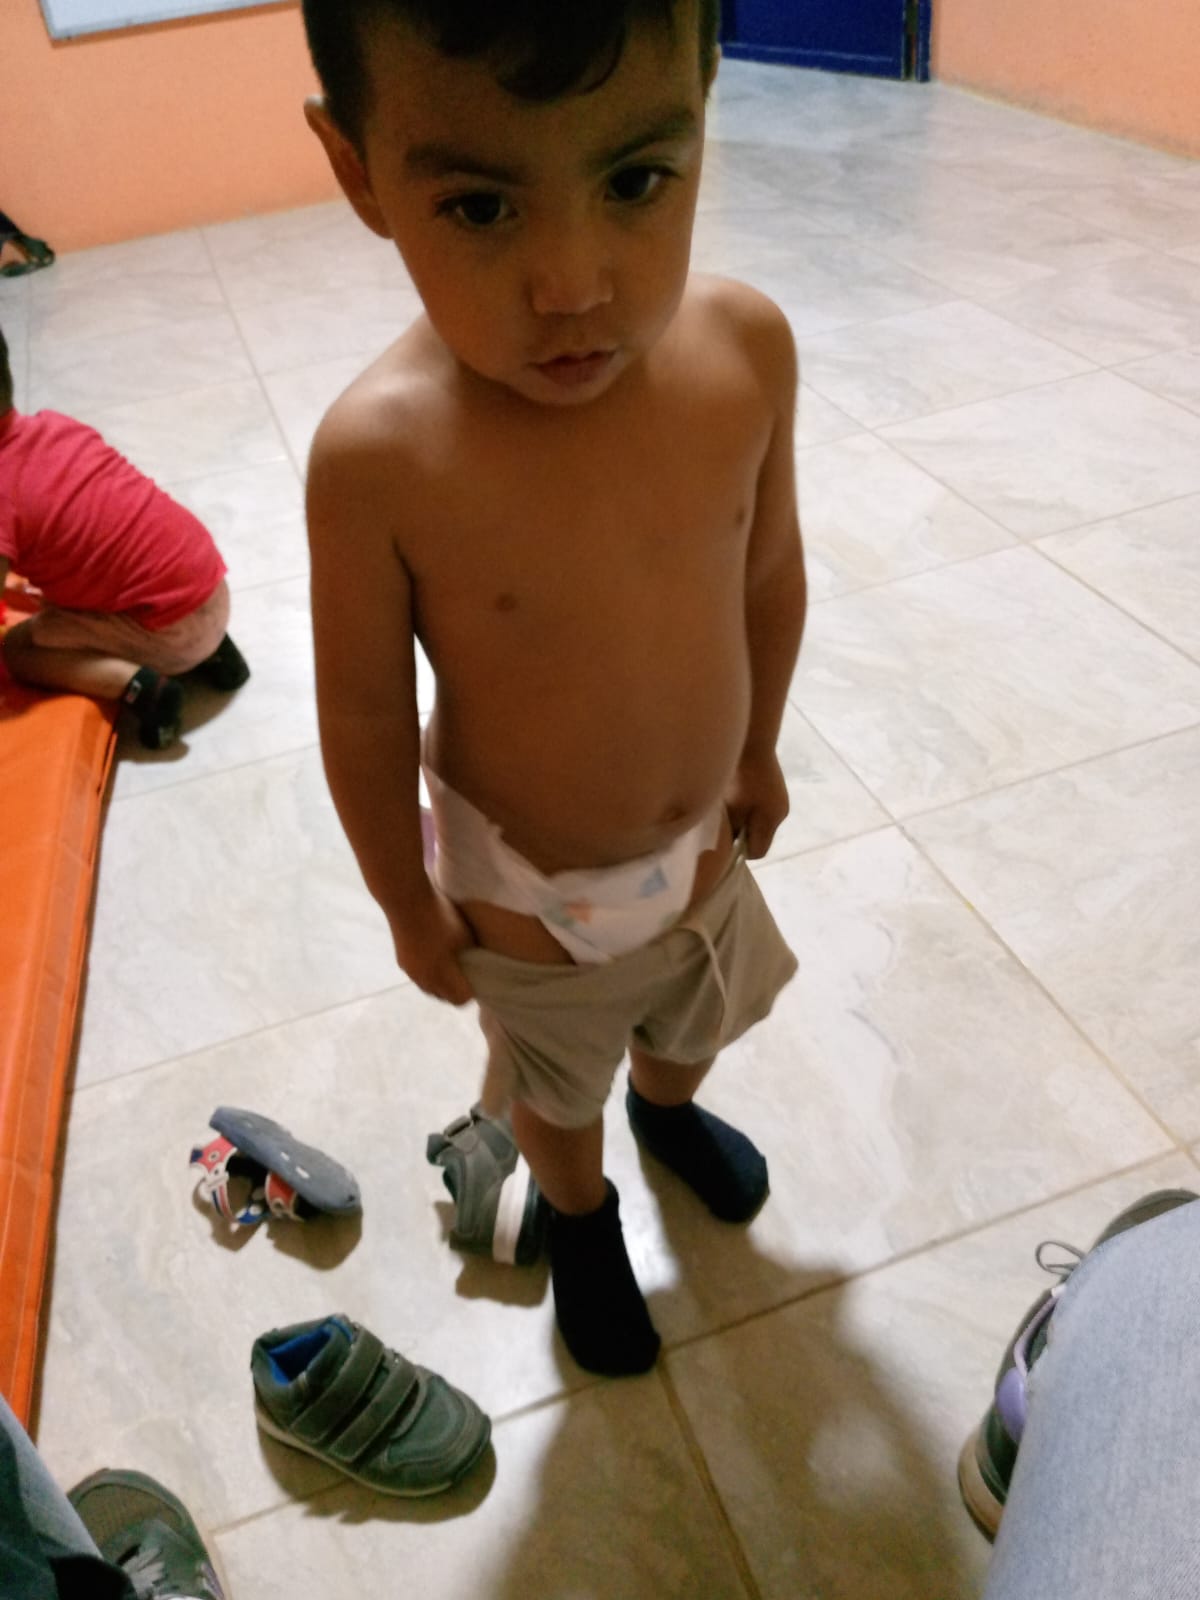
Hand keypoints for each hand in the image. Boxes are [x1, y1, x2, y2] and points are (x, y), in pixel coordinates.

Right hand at [388, 886, 474, 1005]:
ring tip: (449, 964)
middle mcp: (424, 980)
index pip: (461, 999)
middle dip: (456, 989)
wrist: (405, 900)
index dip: (471, 991)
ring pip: (430, 989)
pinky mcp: (402, 962)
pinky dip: (429, 974)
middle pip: (444, 997)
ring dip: (440, 983)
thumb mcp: (465, 936)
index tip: (477, 976)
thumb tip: (479, 965)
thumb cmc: (440, 916)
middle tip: (466, 971)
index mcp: (441, 976)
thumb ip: (472, 955)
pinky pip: (419, 978)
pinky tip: (434, 955)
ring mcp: (410, 972)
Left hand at [726, 751, 789, 859]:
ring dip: (744, 819)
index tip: (723, 841)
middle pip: (759, 837)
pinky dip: (748, 807)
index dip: (739, 851)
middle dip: (741, 834)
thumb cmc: (739, 775)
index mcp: (771, 820)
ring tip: (727, 807)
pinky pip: (760, 807)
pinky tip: (736, 794)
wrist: (752, 739)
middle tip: (722, 823)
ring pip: (759, 821)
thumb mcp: (730, 806)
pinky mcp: (775, 788)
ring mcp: (779, 800)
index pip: (757, 851)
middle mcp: (780, 813)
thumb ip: (730, 828)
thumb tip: (727, 841)